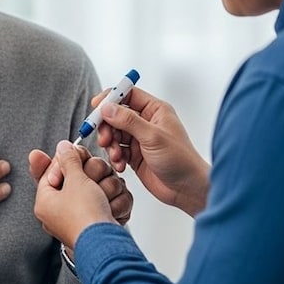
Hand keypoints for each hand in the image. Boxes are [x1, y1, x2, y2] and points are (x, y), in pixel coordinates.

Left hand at [29, 144, 131, 225]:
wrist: (107, 246)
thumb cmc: (86, 217)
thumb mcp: (75, 180)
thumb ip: (68, 159)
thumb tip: (61, 147)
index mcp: (46, 200)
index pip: (54, 168)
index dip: (68, 161)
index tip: (78, 158)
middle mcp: (61, 209)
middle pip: (80, 175)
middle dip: (92, 176)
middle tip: (92, 183)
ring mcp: (83, 215)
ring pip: (100, 185)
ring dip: (107, 189)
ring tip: (103, 200)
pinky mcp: (102, 219)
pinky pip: (112, 200)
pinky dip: (114, 203)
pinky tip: (111, 210)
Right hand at [93, 86, 210, 215]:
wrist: (187, 189)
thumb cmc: (181, 160)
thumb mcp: (153, 137)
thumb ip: (128, 121)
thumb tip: (107, 108)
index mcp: (155, 110)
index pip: (128, 94)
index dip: (111, 98)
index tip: (96, 107)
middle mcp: (146, 121)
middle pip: (116, 114)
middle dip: (107, 126)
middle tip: (104, 138)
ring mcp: (139, 138)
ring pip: (113, 133)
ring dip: (110, 144)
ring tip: (116, 156)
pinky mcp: (134, 154)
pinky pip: (116, 149)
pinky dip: (114, 156)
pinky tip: (120, 165)